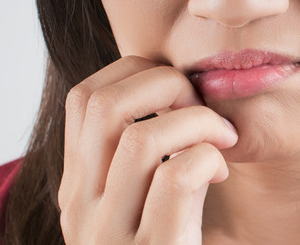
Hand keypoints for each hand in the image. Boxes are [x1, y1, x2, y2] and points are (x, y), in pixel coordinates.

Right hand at [58, 55, 238, 243]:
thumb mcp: (134, 206)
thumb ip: (139, 162)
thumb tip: (174, 93)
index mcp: (78, 189)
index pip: (83, 98)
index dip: (134, 72)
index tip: (175, 89)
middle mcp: (82, 210)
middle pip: (104, 106)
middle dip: (164, 84)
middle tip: (200, 105)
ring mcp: (112, 237)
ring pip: (144, 139)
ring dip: (197, 121)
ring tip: (221, 138)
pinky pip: (177, 178)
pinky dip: (207, 158)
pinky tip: (219, 171)